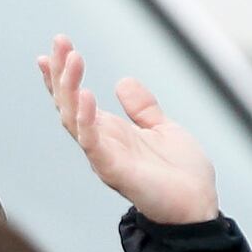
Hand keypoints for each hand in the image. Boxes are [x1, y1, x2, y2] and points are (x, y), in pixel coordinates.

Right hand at [40, 37, 217, 225]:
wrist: (197, 208)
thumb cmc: (181, 176)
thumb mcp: (163, 129)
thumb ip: (142, 108)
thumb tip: (123, 82)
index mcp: (110, 133)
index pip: (77, 101)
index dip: (63, 77)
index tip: (54, 49)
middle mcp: (100, 144)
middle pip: (68, 105)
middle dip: (61, 73)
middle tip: (60, 42)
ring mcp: (104, 157)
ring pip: (73, 120)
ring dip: (70, 88)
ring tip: (72, 59)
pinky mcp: (114, 170)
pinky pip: (92, 143)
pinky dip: (86, 120)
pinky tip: (86, 95)